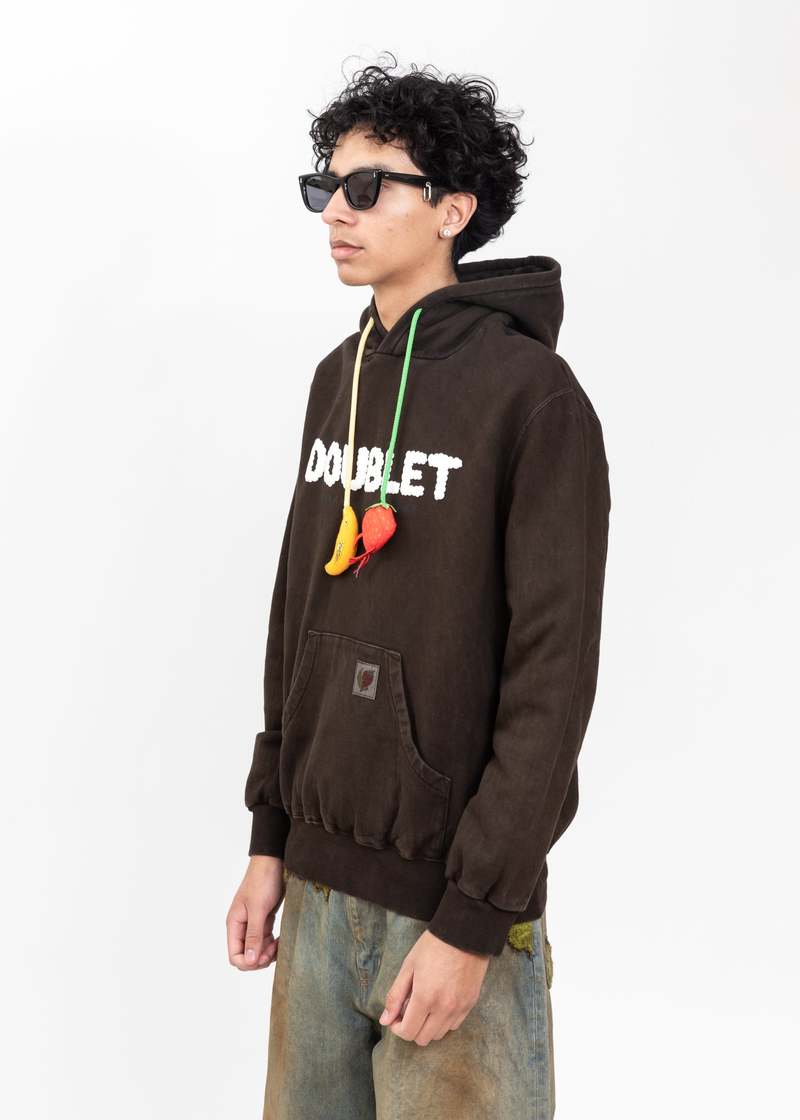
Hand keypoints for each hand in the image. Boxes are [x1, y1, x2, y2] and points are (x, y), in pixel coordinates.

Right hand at [227, 855, 284, 970]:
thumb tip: (250, 961)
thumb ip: (254, 935)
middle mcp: (242, 927)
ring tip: (280, 944)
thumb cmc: (262, 881)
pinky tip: (283, 940)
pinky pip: (267, 940)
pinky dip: (274, 944)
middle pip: (246, 956)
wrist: (274, 862)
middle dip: (259, 958)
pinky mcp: (265, 920)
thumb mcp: (258, 909)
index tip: (264, 955)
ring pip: (258, 950)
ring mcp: (254, 924)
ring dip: (268, 952)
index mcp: (234, 924)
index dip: (248, 962)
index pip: (235, 955)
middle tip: (274, 949)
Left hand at [378, 930, 490, 1044]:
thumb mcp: (408, 967)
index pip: (408, 1032)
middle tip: (408, 1010)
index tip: (395, 1016)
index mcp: (425, 997)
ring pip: (439, 1035)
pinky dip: (443, 1021)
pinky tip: (439, 1004)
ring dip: (427, 1026)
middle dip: (411, 1028)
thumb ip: (395, 995)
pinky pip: (454, 1025)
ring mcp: (459, 1008)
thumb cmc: (432, 946)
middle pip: (423, 1038)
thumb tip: (385, 1020)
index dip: (397, 1028)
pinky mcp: (470, 1003)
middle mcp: (444, 1008)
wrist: (464, 933)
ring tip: (424, 1006)